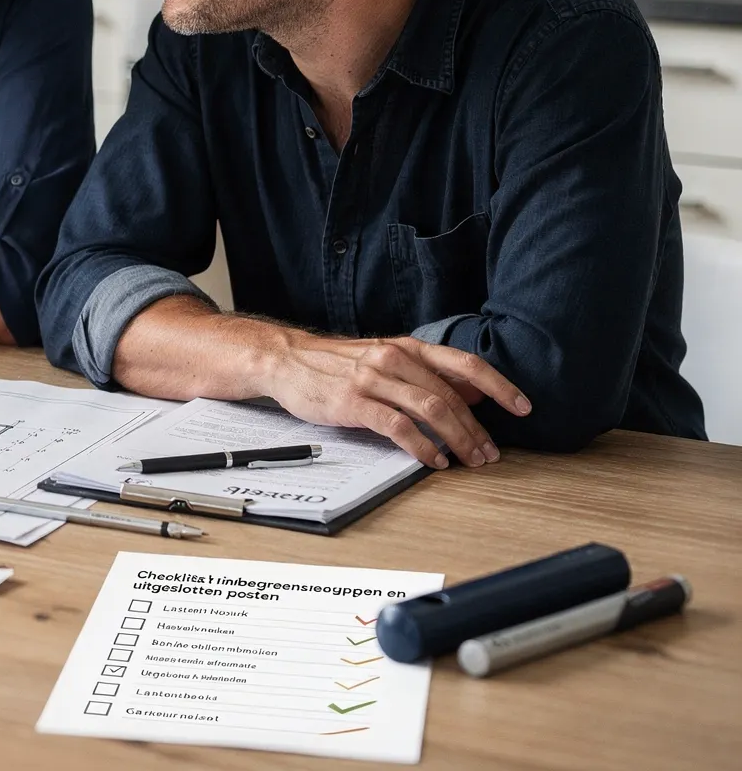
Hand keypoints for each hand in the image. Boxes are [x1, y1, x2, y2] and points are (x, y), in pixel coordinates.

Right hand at [260, 333, 532, 468]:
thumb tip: (473, 392)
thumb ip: (426, 374)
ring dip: (457, 439)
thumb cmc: (335, 364)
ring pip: (431, 411)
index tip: (523, 407)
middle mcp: (395, 359)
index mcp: (407, 347)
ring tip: (469, 460)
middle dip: (477, 429)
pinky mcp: (354, 402)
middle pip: (451, 396)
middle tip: (491, 454)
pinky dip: (422, 447)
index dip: (499, 385)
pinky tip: (433, 460)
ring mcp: (374, 380)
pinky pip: (399, 427)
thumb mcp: (385, 358)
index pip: (465, 364)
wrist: (286, 360)